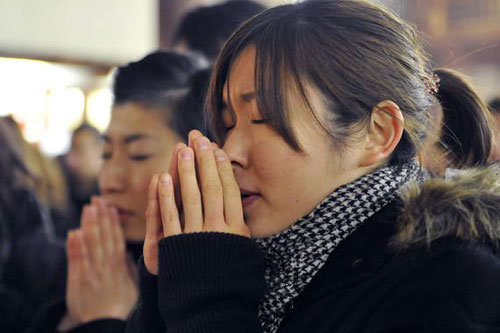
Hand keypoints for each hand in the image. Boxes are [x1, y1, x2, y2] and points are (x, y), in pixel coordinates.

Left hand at [65, 198, 137, 324]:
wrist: (103, 323)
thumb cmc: (118, 305)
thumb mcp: (131, 285)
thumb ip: (128, 266)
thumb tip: (126, 251)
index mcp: (120, 266)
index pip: (116, 239)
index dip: (113, 222)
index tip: (111, 207)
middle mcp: (107, 266)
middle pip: (104, 237)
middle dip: (101, 217)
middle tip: (98, 199)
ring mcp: (92, 272)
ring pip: (91, 244)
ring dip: (89, 225)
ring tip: (88, 208)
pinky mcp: (78, 280)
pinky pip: (77, 260)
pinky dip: (75, 245)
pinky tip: (74, 231)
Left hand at [143, 131, 248, 274]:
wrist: (211, 301)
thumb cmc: (228, 272)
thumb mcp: (242, 248)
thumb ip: (240, 226)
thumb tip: (239, 201)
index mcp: (237, 227)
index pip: (229, 190)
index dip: (222, 168)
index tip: (216, 150)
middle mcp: (218, 228)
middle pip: (211, 187)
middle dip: (204, 161)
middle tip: (199, 139)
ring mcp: (196, 235)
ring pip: (191, 196)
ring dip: (186, 170)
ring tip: (182, 149)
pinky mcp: (176, 244)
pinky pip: (170, 215)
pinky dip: (166, 195)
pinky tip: (163, 177)